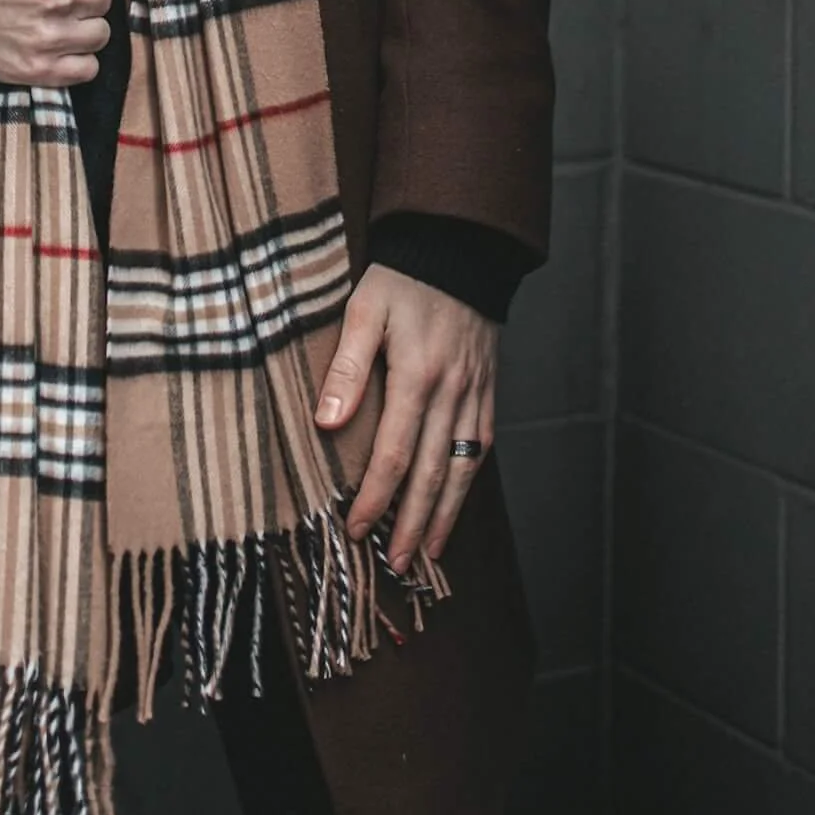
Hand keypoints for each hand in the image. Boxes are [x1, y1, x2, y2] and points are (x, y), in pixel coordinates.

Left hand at [313, 262, 497, 572]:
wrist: (457, 250)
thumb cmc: (402, 279)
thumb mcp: (364, 310)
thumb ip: (347, 367)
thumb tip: (328, 423)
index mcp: (417, 378)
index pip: (394, 456)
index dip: (375, 499)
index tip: (356, 530)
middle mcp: (451, 395)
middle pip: (432, 476)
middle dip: (413, 525)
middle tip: (397, 565)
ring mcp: (474, 395)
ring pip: (462, 470)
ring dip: (445, 515)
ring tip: (430, 552)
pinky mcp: (487, 391)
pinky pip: (482, 447)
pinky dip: (469, 481)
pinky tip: (457, 501)